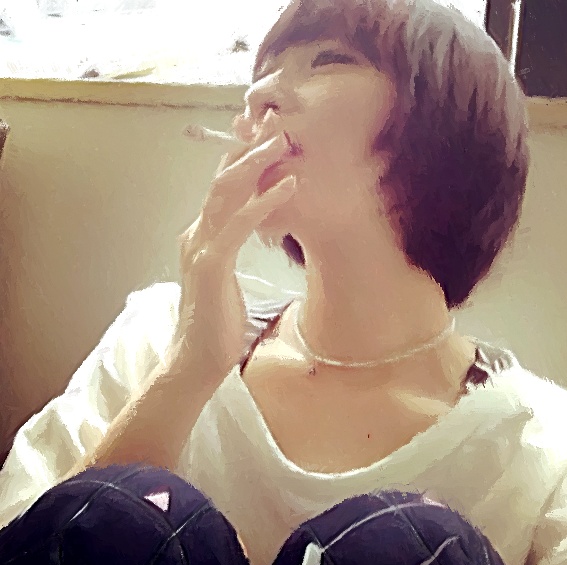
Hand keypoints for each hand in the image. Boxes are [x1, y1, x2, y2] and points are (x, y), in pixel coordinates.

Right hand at [167, 131, 296, 386]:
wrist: (195, 359)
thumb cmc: (216, 322)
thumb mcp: (225, 276)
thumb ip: (231, 248)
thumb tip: (251, 230)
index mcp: (201, 235)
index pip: (222, 187)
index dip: (242, 157)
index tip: (266, 133)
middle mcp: (196, 233)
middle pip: (223, 179)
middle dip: (249, 147)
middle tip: (275, 120)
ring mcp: (200, 247)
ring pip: (228, 192)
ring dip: (257, 163)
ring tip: (283, 140)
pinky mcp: (211, 264)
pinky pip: (240, 224)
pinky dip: (265, 201)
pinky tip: (289, 186)